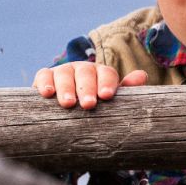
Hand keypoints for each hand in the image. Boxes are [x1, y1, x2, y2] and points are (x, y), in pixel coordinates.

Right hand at [33, 62, 147, 109]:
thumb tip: (142, 76)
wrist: (68, 115)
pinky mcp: (45, 77)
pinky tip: (47, 93)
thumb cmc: (95, 108)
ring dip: (66, 88)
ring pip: (64, 73)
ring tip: (68, 103)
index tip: (106, 96)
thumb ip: (126, 90)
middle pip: (85, 73)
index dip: (106, 83)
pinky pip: (43, 75)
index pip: (106, 73)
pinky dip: (44, 82)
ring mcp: (63, 71)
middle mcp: (82, 69)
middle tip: (89, 105)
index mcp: (101, 74)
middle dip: (87, 88)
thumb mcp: (109, 101)